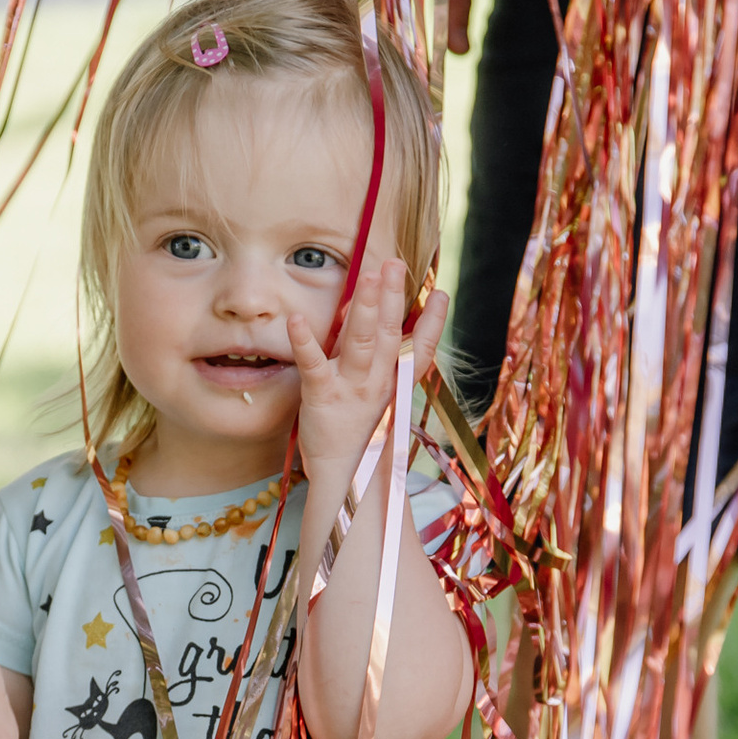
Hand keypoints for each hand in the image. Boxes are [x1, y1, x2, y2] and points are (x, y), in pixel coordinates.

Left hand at [289, 257, 448, 491]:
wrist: (339, 473)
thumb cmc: (356, 429)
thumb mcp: (378, 393)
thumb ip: (380, 357)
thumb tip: (382, 317)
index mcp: (392, 382)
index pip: (418, 350)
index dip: (432, 323)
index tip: (441, 293)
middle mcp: (377, 383)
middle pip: (387, 335)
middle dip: (392, 298)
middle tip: (395, 264)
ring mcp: (350, 389)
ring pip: (360, 343)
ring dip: (365, 308)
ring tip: (370, 277)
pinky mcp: (320, 396)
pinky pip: (313, 365)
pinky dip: (304, 342)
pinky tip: (296, 319)